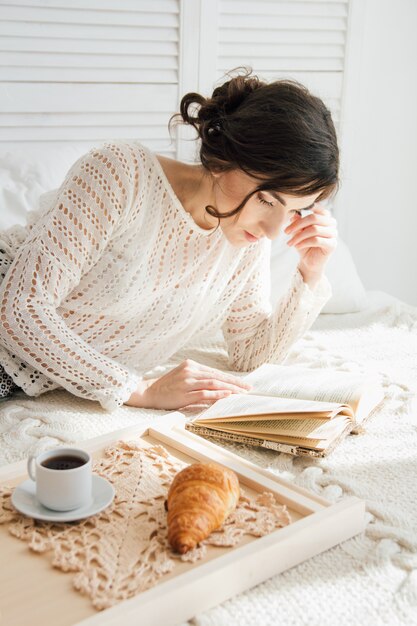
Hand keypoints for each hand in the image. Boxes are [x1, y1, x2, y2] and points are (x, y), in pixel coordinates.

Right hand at [124, 359, 251, 409]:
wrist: (148, 392)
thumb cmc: (167, 386)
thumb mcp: (183, 377)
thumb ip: (199, 379)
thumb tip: (220, 387)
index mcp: (191, 365)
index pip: (215, 372)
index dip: (231, 378)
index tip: (243, 384)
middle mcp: (190, 370)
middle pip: (217, 376)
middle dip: (235, 383)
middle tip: (249, 388)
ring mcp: (187, 381)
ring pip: (214, 383)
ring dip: (230, 388)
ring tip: (242, 393)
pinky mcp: (184, 392)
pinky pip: (205, 393)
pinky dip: (218, 394)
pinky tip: (228, 396)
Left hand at [284, 205, 337, 276]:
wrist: (309, 262)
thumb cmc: (305, 245)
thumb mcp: (298, 232)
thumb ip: (298, 222)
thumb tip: (294, 214)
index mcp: (325, 217)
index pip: (318, 209)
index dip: (307, 207)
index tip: (294, 210)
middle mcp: (331, 224)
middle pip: (314, 218)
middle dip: (297, 224)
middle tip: (286, 231)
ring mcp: (333, 234)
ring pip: (314, 229)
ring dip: (299, 236)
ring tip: (290, 242)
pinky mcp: (332, 245)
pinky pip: (316, 240)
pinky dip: (304, 242)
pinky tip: (297, 246)